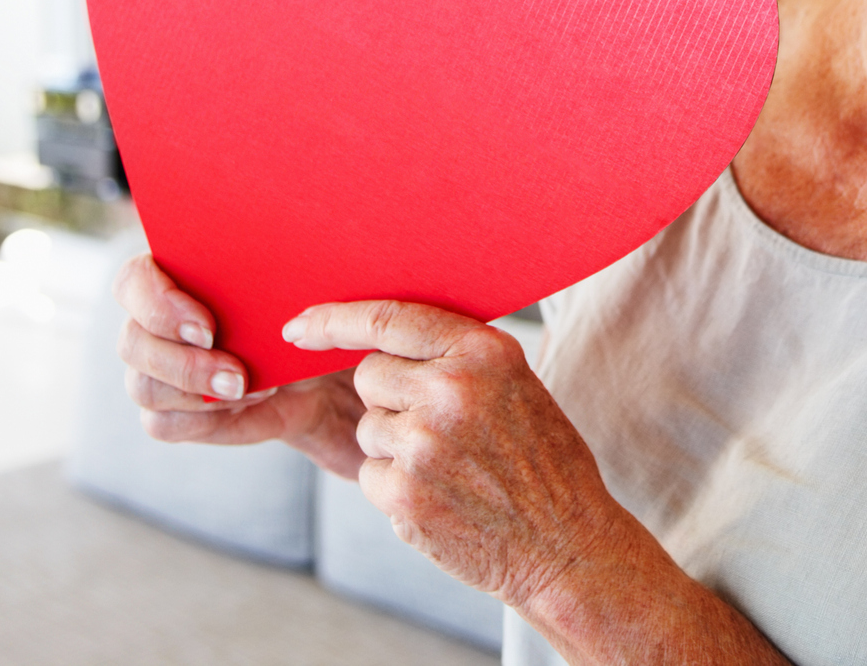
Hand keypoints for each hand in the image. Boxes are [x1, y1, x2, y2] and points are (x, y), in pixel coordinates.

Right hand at [112, 252, 367, 476]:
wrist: (318, 369)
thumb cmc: (300, 314)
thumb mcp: (296, 290)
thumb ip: (273, 280)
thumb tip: (272, 288)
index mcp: (171, 275)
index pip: (132, 281)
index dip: (158, 304)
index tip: (209, 326)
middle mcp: (152, 323)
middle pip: (131, 342)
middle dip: (183, 362)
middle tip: (236, 372)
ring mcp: (156, 370)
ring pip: (143, 387)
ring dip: (197, 393)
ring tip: (250, 386)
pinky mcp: (171, 412)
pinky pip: (163, 423)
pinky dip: (205, 418)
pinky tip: (246, 403)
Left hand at [284, 299, 632, 608]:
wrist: (568, 547)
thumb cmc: (543, 463)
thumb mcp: (516, 386)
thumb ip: (457, 358)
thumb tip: (380, 339)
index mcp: (482, 352)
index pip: (386, 319)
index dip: (332, 320)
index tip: (298, 326)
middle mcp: (451, 389)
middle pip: (370, 376)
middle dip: (390, 401)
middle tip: (438, 431)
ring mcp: (424, 443)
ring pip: (368, 429)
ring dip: (395, 450)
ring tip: (452, 472)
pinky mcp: (404, 494)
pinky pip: (370, 475)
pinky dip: (395, 490)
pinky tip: (442, 501)